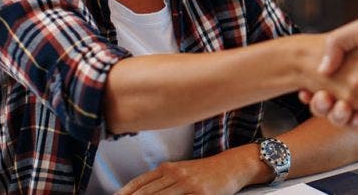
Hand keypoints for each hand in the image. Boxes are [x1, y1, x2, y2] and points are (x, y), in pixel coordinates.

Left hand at [118, 150, 247, 194]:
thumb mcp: (181, 170)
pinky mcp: (200, 194)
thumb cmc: (206, 171)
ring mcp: (187, 185)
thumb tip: (138, 191)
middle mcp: (175, 174)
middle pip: (145, 194)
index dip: (124, 194)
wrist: (233, 166)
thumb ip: (161, 180)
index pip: (138, 184)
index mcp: (167, 168)